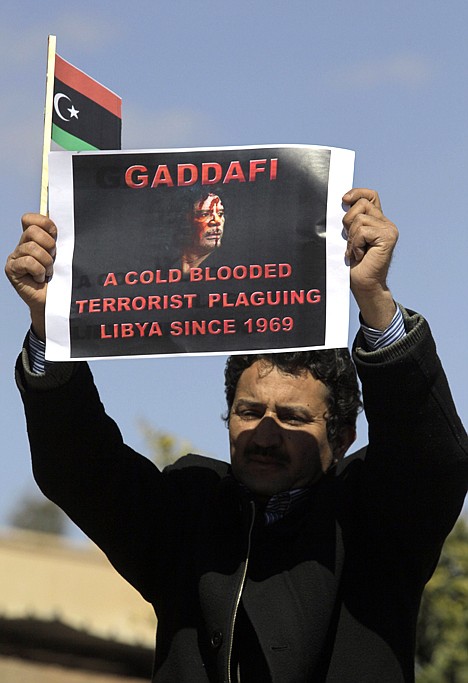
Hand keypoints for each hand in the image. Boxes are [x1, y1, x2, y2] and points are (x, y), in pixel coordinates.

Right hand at [5, 213, 56, 339]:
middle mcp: (23, 245)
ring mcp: (15, 257)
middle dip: (48, 244)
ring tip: (48, 272)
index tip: (56, 235)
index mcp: (35, 238)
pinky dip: (39, 271)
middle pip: (32, 230)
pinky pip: (27, 261)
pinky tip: (40, 279)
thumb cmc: (63, 278)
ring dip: (46, 262)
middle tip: (54, 258)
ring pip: (31, 247)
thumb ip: (62, 240)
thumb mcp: (64, 256)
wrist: (56, 302)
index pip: (30, 219)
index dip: (45, 223)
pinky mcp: (12, 269)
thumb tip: (66, 221)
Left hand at [342, 188, 398, 329]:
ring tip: (356, 251)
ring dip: (352, 238)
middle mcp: (386, 223)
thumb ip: (351, 221)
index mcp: (377, 221)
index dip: (357, 193)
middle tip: (351, 242)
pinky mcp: (388, 237)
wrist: (364, 285)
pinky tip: (360, 255)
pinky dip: (356, 244)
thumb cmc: (355, 265)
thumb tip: (343, 202)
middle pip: (361, 204)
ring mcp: (389, 229)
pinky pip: (362, 231)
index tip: (344, 200)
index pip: (370, 196)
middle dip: (348, 222)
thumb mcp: (350, 238)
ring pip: (360, 219)